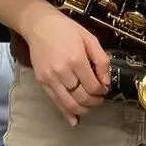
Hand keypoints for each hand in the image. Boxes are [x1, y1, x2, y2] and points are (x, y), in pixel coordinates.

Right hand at [24, 5, 110, 125]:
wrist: (39, 25)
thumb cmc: (66, 29)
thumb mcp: (89, 38)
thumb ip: (101, 60)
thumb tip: (105, 82)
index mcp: (76, 59)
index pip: (93, 86)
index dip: (102, 91)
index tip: (104, 89)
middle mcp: (62, 72)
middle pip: (82, 97)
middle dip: (95, 102)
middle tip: (100, 99)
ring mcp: (50, 78)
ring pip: (69, 104)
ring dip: (83, 110)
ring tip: (90, 106)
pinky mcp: (42, 82)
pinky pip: (56, 102)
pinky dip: (66, 113)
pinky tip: (74, 120)